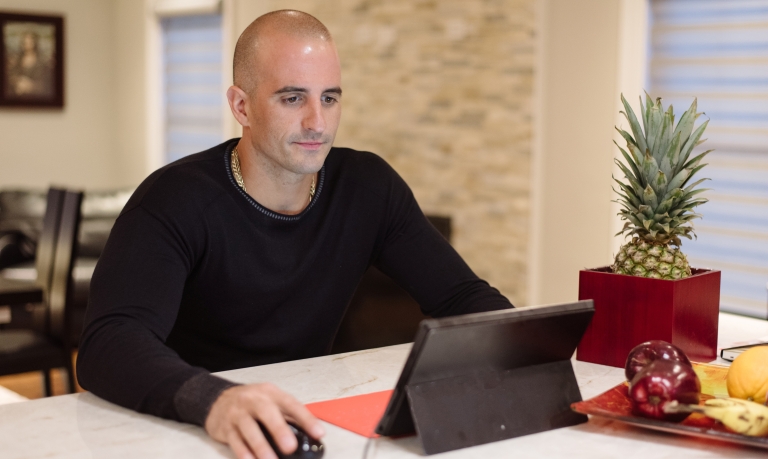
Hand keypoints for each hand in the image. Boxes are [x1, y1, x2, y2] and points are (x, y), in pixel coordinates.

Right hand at [205, 383, 324, 458]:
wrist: (218, 400)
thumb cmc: (250, 402)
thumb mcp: (270, 401)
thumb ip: (287, 416)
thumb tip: (308, 435)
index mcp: (271, 393)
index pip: (291, 404)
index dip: (306, 419)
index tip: (318, 433)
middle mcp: (253, 400)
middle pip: (267, 412)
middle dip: (279, 430)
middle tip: (290, 447)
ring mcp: (238, 413)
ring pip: (249, 429)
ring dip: (260, 446)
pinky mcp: (225, 427)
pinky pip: (235, 441)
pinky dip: (243, 453)